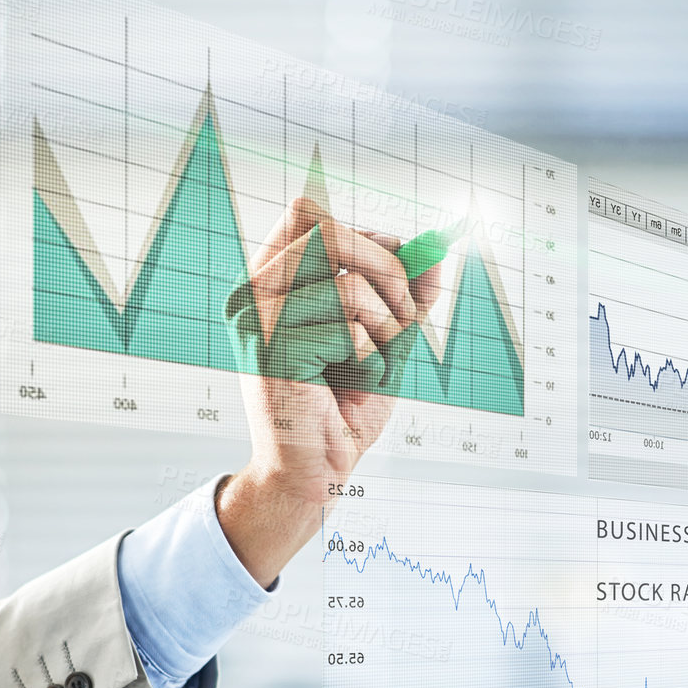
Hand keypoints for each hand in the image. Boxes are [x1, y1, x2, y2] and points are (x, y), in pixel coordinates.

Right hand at [216, 197, 444, 586]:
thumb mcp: (382, 340)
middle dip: (386, 270)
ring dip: (386, 324)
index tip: (397, 263)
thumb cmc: (339, 411)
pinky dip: (370, 354)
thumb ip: (405, 295)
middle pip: (328, 230)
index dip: (363, 231)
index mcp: (268, 282)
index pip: (306, 212)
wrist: (314, 475)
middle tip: (405, 316)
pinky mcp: (274, 350)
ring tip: (376, 360)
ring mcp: (257, 320)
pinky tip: (357, 381)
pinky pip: (347, 324)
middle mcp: (252, 294)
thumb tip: (435, 253)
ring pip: (347, 282)